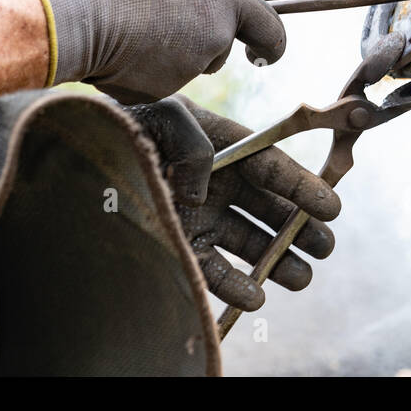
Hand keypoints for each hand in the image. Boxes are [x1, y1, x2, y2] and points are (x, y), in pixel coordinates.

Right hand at [18, 0, 285, 103]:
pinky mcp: (163, 92)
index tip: (263, 54)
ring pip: (185, 68)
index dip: (270, 43)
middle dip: (199, 49)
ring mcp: (191, 65)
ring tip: (127, 31)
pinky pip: (155, 84)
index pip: (268, 25)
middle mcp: (215, 33)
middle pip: (218, 51)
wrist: (76, 13)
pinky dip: (138, 74)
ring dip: (165, 58)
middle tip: (159, 30)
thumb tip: (203, 9)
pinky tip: (114, 53)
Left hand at [128, 96, 340, 311]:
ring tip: (300, 278)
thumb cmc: (125, 127)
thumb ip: (196, 145)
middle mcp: (217, 184)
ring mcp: (200, 217)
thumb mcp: (165, 116)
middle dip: (300, 229)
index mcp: (224, 147)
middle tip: (324, 248)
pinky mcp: (179, 246)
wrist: (79, 152)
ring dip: (277, 261)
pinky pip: (213, 269)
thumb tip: (205, 195)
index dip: (303, 187)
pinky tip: (255, 294)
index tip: (330, 207)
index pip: (272, 168)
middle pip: (268, 210)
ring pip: (249, 244)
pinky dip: (235, 285)